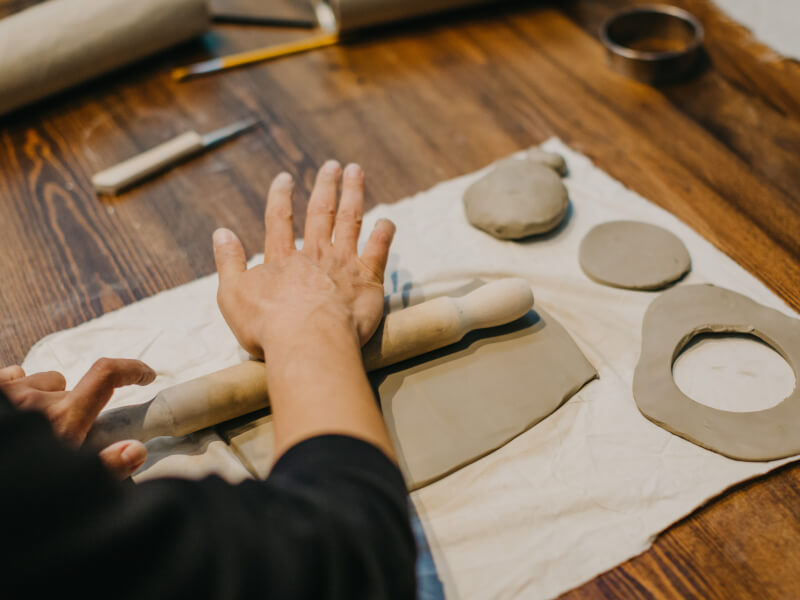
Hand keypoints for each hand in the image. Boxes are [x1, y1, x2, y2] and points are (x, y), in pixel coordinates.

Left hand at [0, 359, 155, 478]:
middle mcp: (35, 397)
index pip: (106, 373)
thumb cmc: (23, 492)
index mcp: (64, 417)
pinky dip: (13, 389)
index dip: (132, 369)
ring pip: (35, 378)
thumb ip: (104, 469)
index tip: (145, 376)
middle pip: (67, 381)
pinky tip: (10, 412)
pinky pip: (8, 376)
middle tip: (60, 433)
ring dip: (38, 396)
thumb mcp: (67, 489)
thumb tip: (135, 450)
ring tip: (30, 426)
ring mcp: (6, 392)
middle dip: (69, 401)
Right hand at [213, 161, 394, 358]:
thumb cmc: (268, 327)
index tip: (285, 178)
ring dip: (354, 193)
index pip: (279, 219)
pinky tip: (387, 221)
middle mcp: (314, 254)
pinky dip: (384, 233)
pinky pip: (379, 250)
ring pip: (350, 220)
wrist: (310, 343)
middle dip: (326, 186)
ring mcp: (343, 264)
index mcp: (282, 259)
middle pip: (321, 211)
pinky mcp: (368, 280)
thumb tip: (220, 233)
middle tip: (332, 165)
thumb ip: (227, 263)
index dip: (281, 196)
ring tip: (355, 171)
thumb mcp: (232, 296)